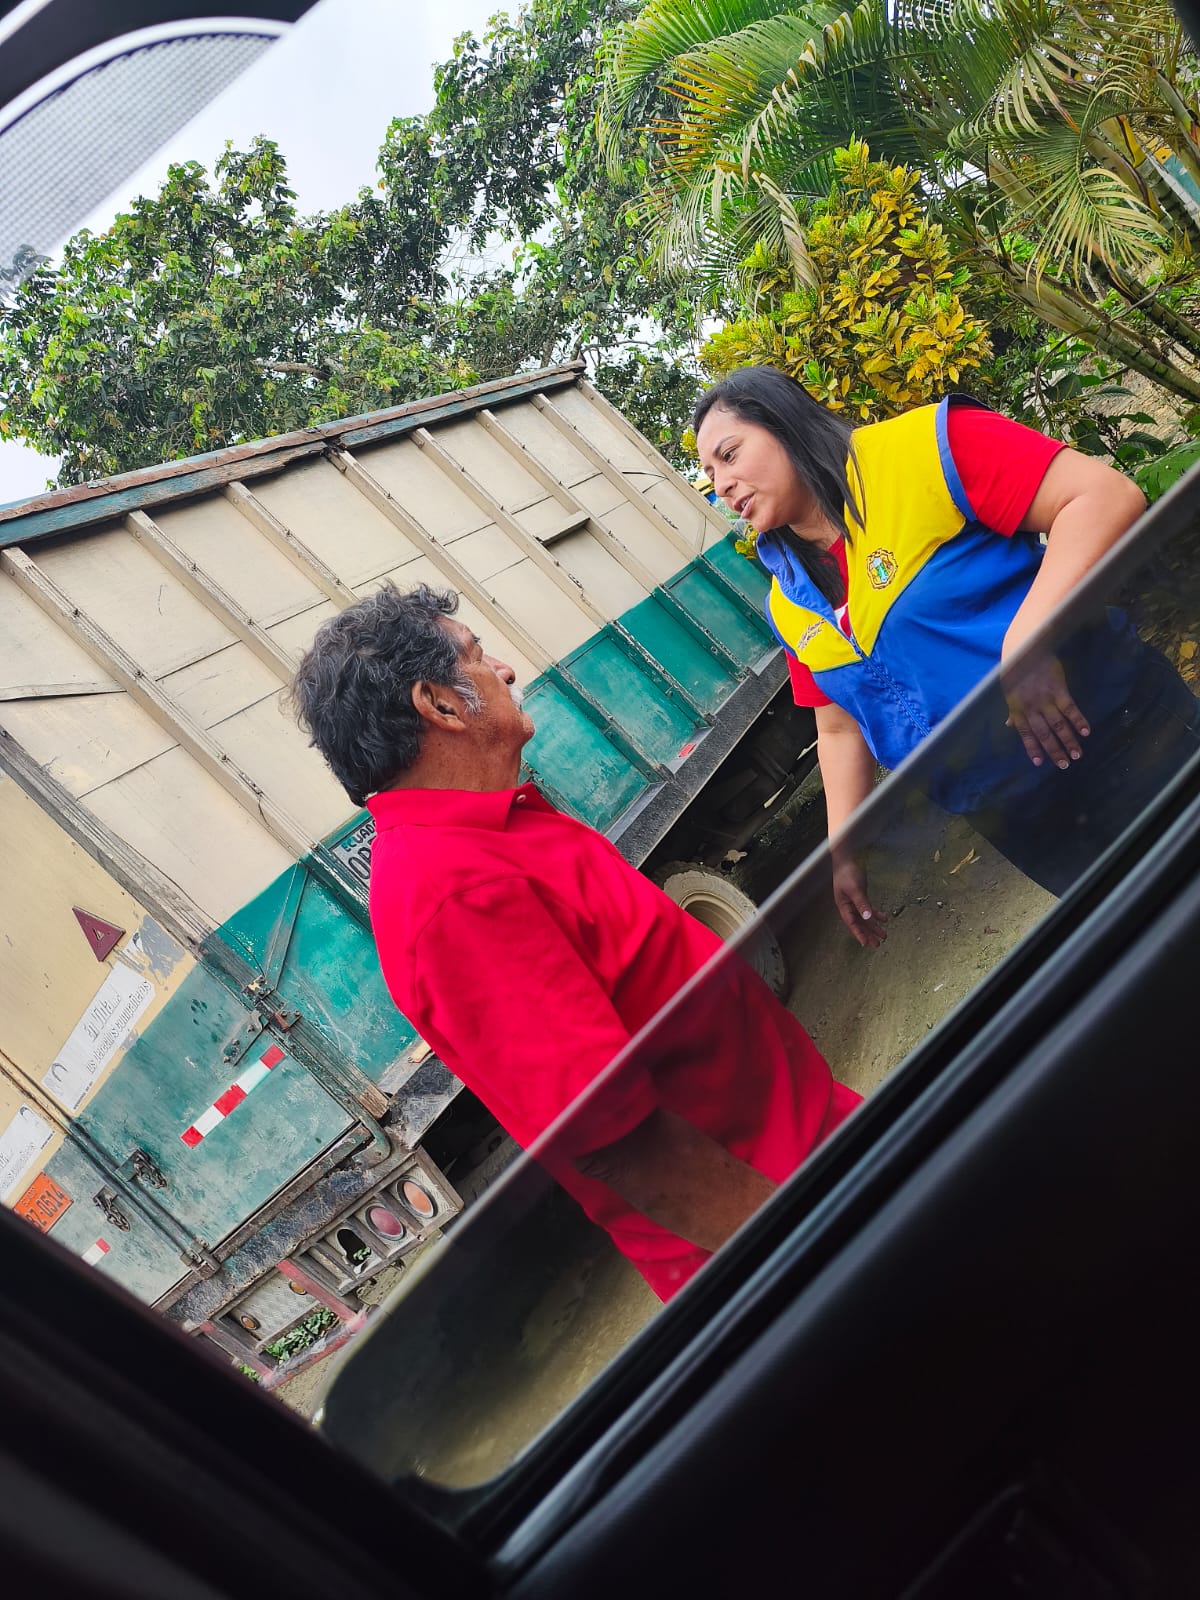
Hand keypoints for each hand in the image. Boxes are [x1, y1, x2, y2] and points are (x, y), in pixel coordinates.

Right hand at [832, 856, 887, 947]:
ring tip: (884, 935)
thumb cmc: (847, 873)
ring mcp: (854, 901)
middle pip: (859, 923)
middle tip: (877, 944)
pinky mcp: (861, 896)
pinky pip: (869, 909)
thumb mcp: (855, 889)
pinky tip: (884, 919)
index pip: (852, 924)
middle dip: (868, 934)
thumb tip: (868, 918)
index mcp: (844, 906)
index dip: (859, 934)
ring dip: (874, 926)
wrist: (847, 858)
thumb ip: (862, 903)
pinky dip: (876, 914)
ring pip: (865, 918)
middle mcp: (848, 906)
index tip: (866, 944)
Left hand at [1001, 649, 1089, 769]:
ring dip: (1069, 741)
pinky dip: (1078, 721)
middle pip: (1044, 734)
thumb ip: (1013, 711)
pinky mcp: (1059, 690)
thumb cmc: (1016, 672)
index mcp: (1018, 710)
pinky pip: (1070, 709)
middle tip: (1064, 765)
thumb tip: (1009, 725)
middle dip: (1055, 751)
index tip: (1040, 762)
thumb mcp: (1010, 693)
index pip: (1026, 735)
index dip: (1033, 749)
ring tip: (1078, 754)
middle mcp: (1031, 709)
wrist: (1026, 650)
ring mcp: (1046, 700)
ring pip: (1058, 726)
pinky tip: (1086, 732)